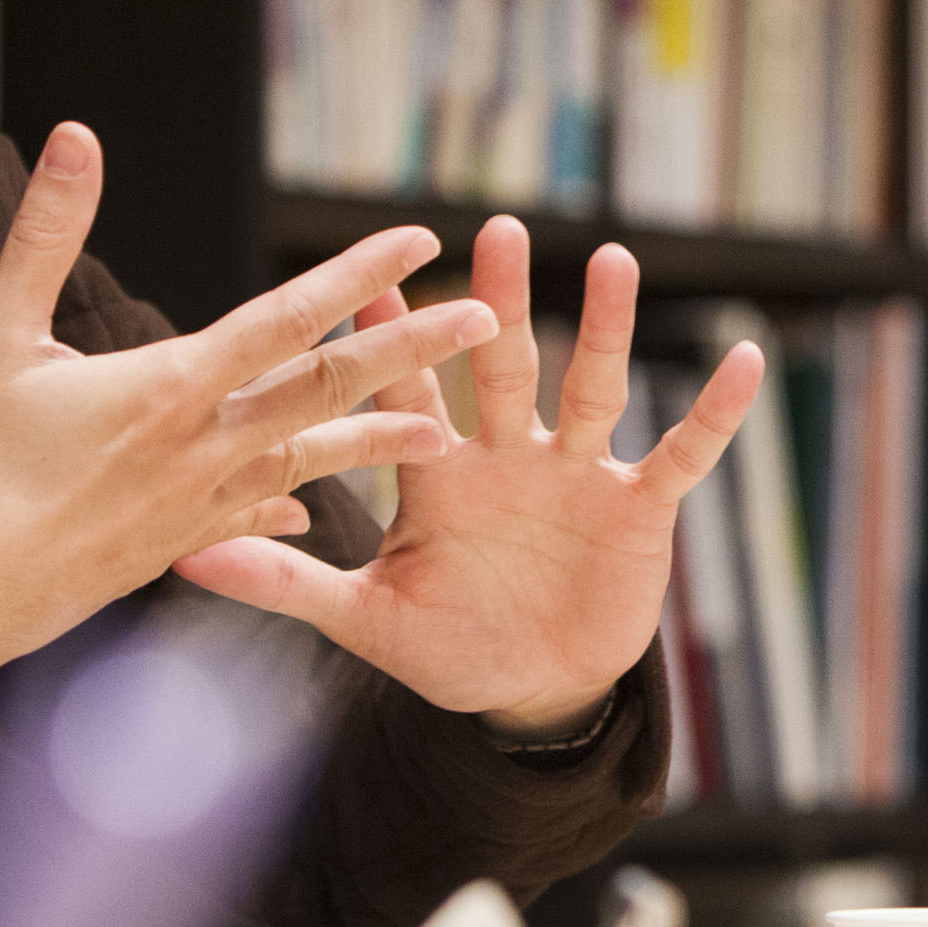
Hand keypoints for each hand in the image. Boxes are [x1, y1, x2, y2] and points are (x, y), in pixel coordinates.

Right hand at [0, 123, 497, 685]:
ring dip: (379, 438)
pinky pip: (255, 513)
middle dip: (411, 351)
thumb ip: (47, 232)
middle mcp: (200, 448)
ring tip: (445, 427)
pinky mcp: (174, 548)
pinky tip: (317, 499)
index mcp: (168, 388)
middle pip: (327, 389)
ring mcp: (195, 506)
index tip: (420, 241)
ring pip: (310, 459)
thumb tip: (77, 136)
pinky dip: (294, 498)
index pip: (287, 318)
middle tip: (487, 320)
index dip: (359, 275)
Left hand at [172, 216, 762, 735]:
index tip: (368, 275)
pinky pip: (681, 450)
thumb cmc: (449, 647)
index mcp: (440, 475)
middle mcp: (508, 456)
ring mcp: (575, 474)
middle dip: (500, 301)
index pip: (410, 392)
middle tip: (497, 231)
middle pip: (501, 365)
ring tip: (615, 261)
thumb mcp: (365, 619)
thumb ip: (285, 584)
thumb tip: (183, 557)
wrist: (532, 696)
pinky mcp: (636, 505)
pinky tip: (743, 362)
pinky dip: (713, 412)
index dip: (392, 338)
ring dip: (604, 328)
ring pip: (591, 386)